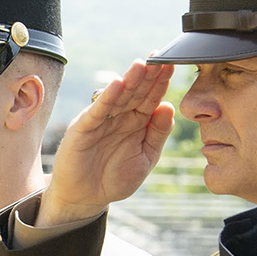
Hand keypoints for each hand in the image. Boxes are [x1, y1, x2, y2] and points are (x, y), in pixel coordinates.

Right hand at [43, 61, 176, 225]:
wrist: (86, 198)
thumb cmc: (115, 179)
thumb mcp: (145, 158)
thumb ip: (157, 134)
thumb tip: (168, 106)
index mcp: (138, 122)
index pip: (152, 97)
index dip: (161, 82)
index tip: (173, 64)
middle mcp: (120, 116)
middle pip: (137, 91)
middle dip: (148, 75)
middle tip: (160, 57)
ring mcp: (102, 120)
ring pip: (118, 96)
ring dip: (130, 80)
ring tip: (141, 64)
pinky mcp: (83, 128)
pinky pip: (98, 111)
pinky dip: (107, 98)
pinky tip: (117, 85)